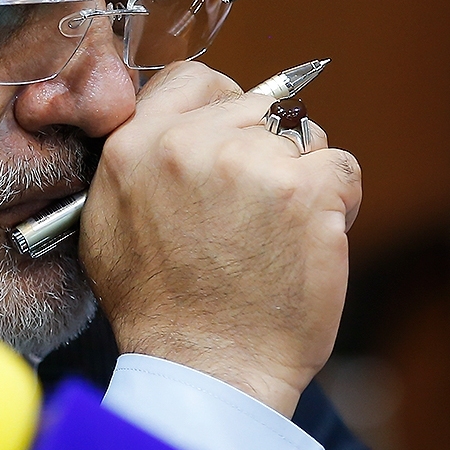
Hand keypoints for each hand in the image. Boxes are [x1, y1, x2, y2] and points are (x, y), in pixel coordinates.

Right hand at [78, 61, 362, 415]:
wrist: (209, 370)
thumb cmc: (162, 313)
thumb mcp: (107, 226)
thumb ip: (133, 164)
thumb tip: (164, 130)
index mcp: (136, 146)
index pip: (194, 79)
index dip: (223, 110)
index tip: (234, 144)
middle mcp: (189, 145)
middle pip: (257, 105)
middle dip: (267, 148)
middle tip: (258, 208)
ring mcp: (250, 164)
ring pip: (304, 134)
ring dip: (303, 175)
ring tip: (281, 232)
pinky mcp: (304, 191)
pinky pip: (341, 168)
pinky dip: (340, 203)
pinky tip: (312, 242)